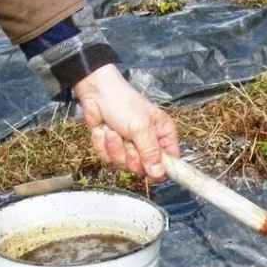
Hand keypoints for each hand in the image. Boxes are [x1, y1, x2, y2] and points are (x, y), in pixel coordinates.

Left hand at [74, 64, 179, 180]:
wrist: (96, 93)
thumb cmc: (122, 102)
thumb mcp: (140, 127)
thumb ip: (150, 152)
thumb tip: (159, 173)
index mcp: (163, 135)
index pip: (170, 162)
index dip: (161, 169)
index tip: (150, 170)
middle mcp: (149, 143)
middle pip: (145, 168)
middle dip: (131, 156)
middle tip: (128, 141)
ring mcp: (130, 147)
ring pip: (124, 164)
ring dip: (114, 148)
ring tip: (113, 131)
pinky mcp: (113, 147)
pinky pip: (108, 158)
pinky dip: (102, 145)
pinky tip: (104, 130)